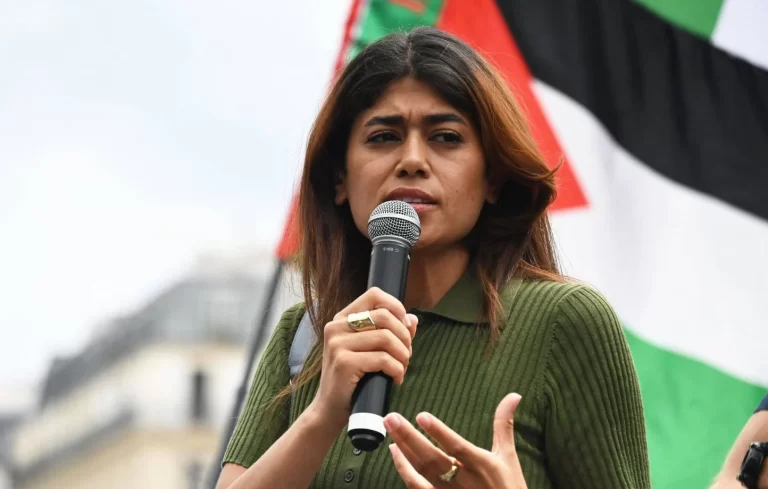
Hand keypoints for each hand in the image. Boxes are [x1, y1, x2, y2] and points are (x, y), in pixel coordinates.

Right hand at [310, 287, 417, 429]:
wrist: (331, 409)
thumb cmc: (354, 379)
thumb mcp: (371, 350)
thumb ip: (392, 332)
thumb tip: (413, 319)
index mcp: (342, 318)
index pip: (374, 295)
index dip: (396, 307)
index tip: (404, 329)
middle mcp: (336, 327)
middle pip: (385, 316)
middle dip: (404, 337)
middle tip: (406, 355)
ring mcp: (337, 344)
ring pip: (386, 338)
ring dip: (403, 356)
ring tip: (401, 368)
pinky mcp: (344, 363)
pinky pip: (383, 359)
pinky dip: (397, 370)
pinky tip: (395, 379)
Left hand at [385, 393, 527, 488]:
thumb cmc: (508, 487)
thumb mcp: (508, 456)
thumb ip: (504, 425)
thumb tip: (514, 395)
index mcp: (482, 465)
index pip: (457, 447)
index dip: (439, 432)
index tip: (421, 416)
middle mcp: (463, 481)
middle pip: (431, 458)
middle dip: (409, 437)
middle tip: (390, 418)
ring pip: (420, 472)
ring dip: (402, 451)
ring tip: (389, 429)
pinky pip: (417, 487)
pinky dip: (404, 470)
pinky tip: (394, 452)